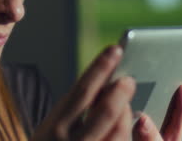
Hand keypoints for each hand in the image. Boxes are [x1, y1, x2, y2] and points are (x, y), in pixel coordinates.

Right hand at [31, 45, 181, 140]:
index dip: (101, 68)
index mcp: (54, 125)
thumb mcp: (51, 128)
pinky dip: (125, 132)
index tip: (115, 50)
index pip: (83, 90)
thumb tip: (107, 83)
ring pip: (118, 133)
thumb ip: (75, 109)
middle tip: (129, 79)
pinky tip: (126, 124)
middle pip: (105, 112)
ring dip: (127, 115)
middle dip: (121, 92)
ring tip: (127, 104)